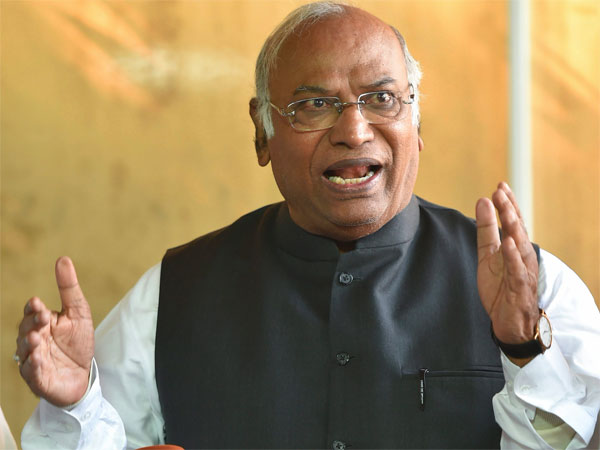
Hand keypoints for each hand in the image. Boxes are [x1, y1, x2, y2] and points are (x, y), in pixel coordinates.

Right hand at [16, 256, 93, 406]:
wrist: (83, 375)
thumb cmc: (77, 342)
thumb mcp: (78, 313)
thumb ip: (69, 288)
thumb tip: (62, 258)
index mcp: (42, 322)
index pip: (32, 311)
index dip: (33, 307)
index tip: (38, 302)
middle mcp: (34, 339)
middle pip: (26, 328)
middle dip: (32, 323)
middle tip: (42, 317)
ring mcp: (33, 359)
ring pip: (25, 350)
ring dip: (30, 344)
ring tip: (37, 339)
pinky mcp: (37, 378)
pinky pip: (31, 371)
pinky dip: (33, 365)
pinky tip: (38, 359)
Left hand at [476, 182, 539, 365]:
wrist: (508, 321)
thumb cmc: (500, 286)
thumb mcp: (487, 254)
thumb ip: (485, 229)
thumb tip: (482, 200)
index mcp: (515, 247)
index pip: (513, 221)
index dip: (508, 203)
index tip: (500, 185)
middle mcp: (523, 256)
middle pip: (517, 229)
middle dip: (509, 210)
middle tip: (500, 192)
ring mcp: (523, 271)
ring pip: (520, 246)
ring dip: (513, 228)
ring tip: (506, 212)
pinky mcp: (519, 287)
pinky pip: (517, 270)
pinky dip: (513, 256)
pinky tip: (508, 243)